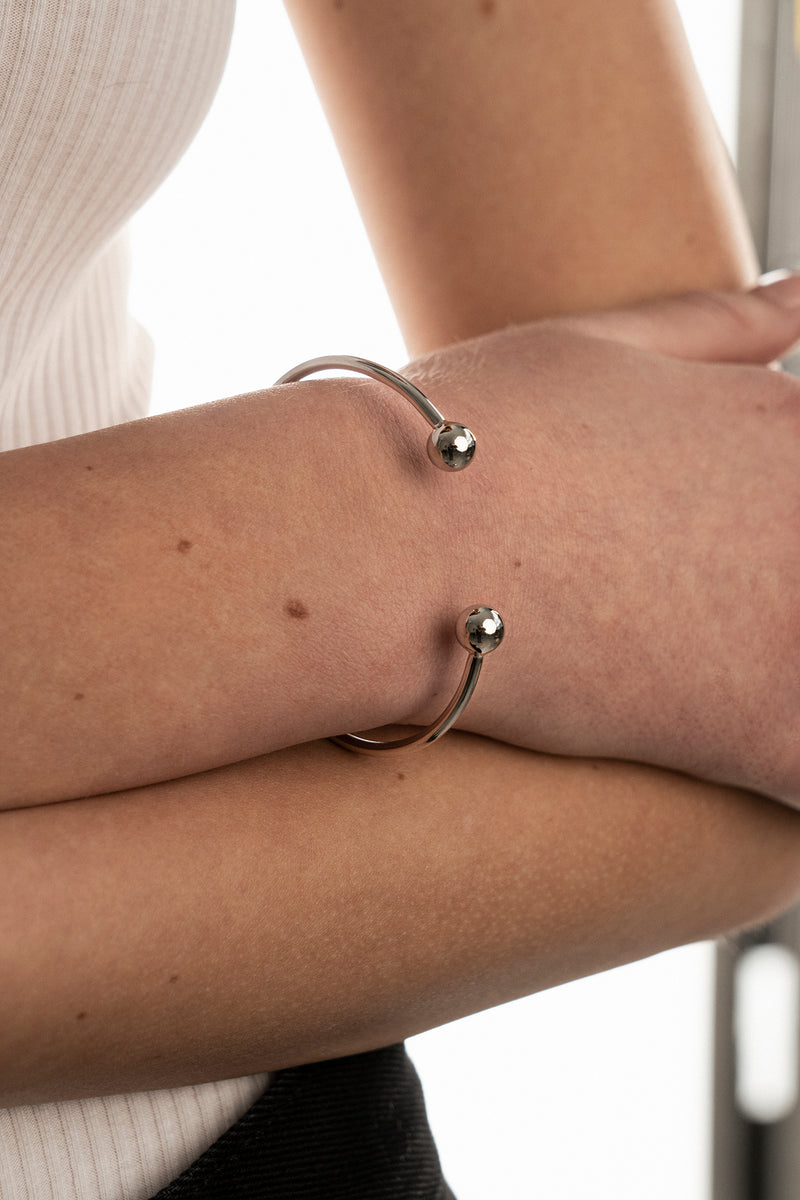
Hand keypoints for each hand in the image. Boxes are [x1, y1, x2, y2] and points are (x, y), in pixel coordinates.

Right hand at [407, 279, 799, 803]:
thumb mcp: (603, 345)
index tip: (705, 550)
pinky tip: (739, 766)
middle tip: (660, 603)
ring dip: (772, 673)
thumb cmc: (478, 431)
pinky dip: (783, 780)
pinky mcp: (762, 732)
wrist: (394, 543)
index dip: (760, 529)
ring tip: (681, 666)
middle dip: (766, 592)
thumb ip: (722, 325)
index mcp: (793, 429)